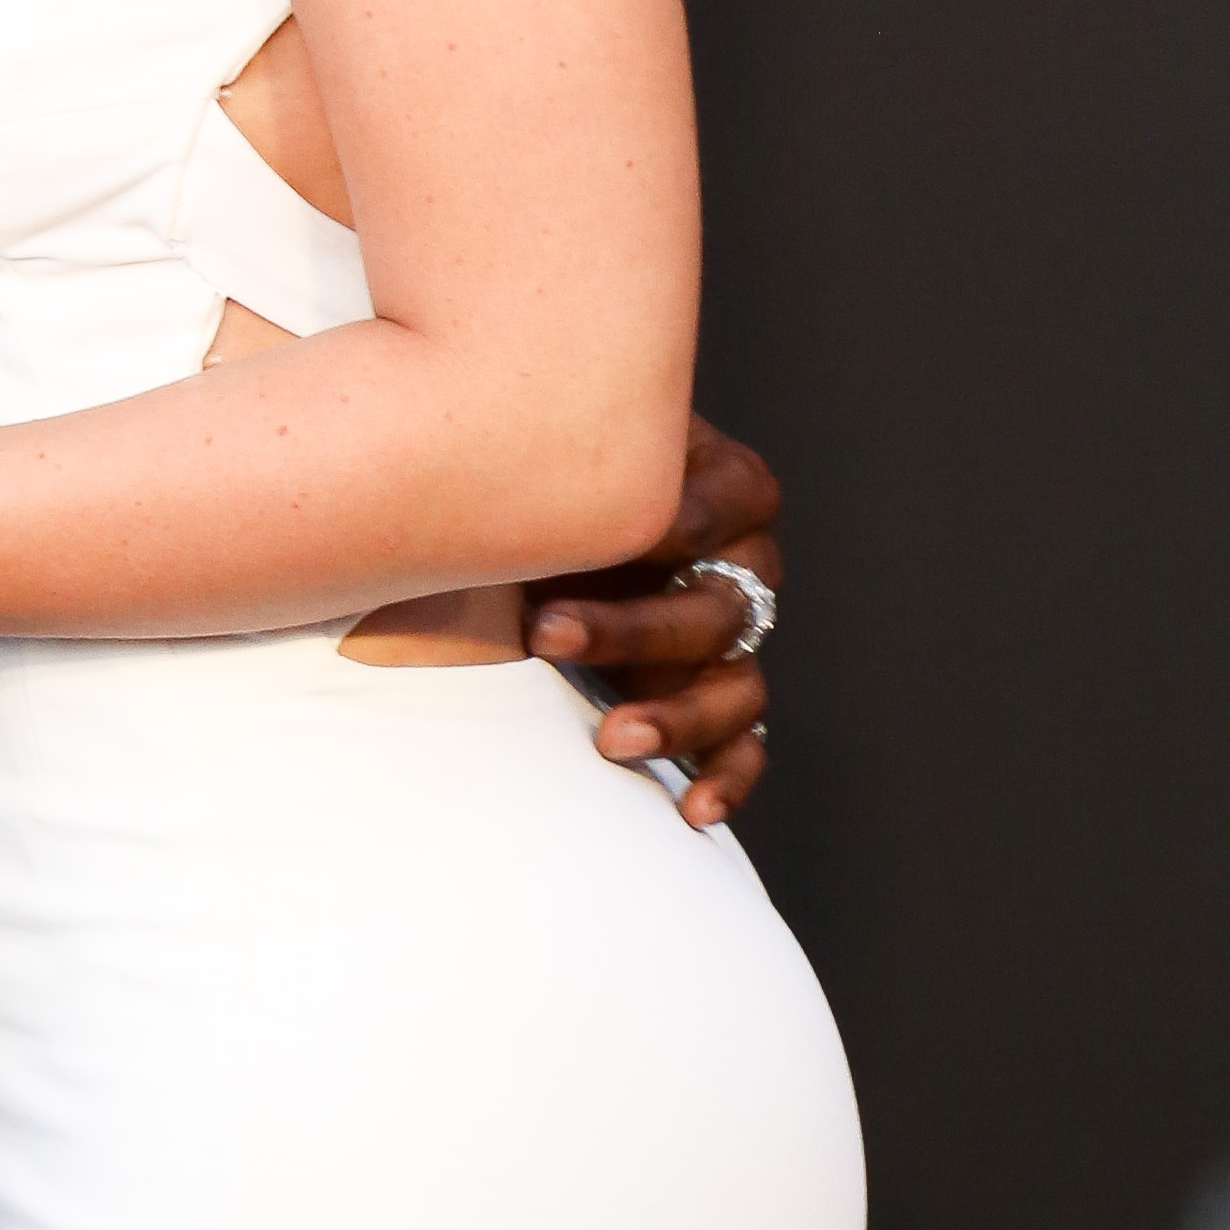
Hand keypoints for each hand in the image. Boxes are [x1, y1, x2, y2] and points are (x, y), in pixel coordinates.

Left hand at [524, 406, 777, 827]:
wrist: (542, 518)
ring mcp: (736, 639)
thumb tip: (483, 419)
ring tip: (610, 738)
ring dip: (677, 717)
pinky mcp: (718, 695)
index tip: (586, 541)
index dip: (657, 528)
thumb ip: (552, 439)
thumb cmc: (553, 468)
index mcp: (726, 486)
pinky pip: (745, 745)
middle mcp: (746, 564)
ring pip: (737, 688)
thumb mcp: (558, 444)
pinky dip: (727, 779)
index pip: (706, 511)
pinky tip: (691, 810)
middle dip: (628, 628)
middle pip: (712, 609)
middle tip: (542, 633)